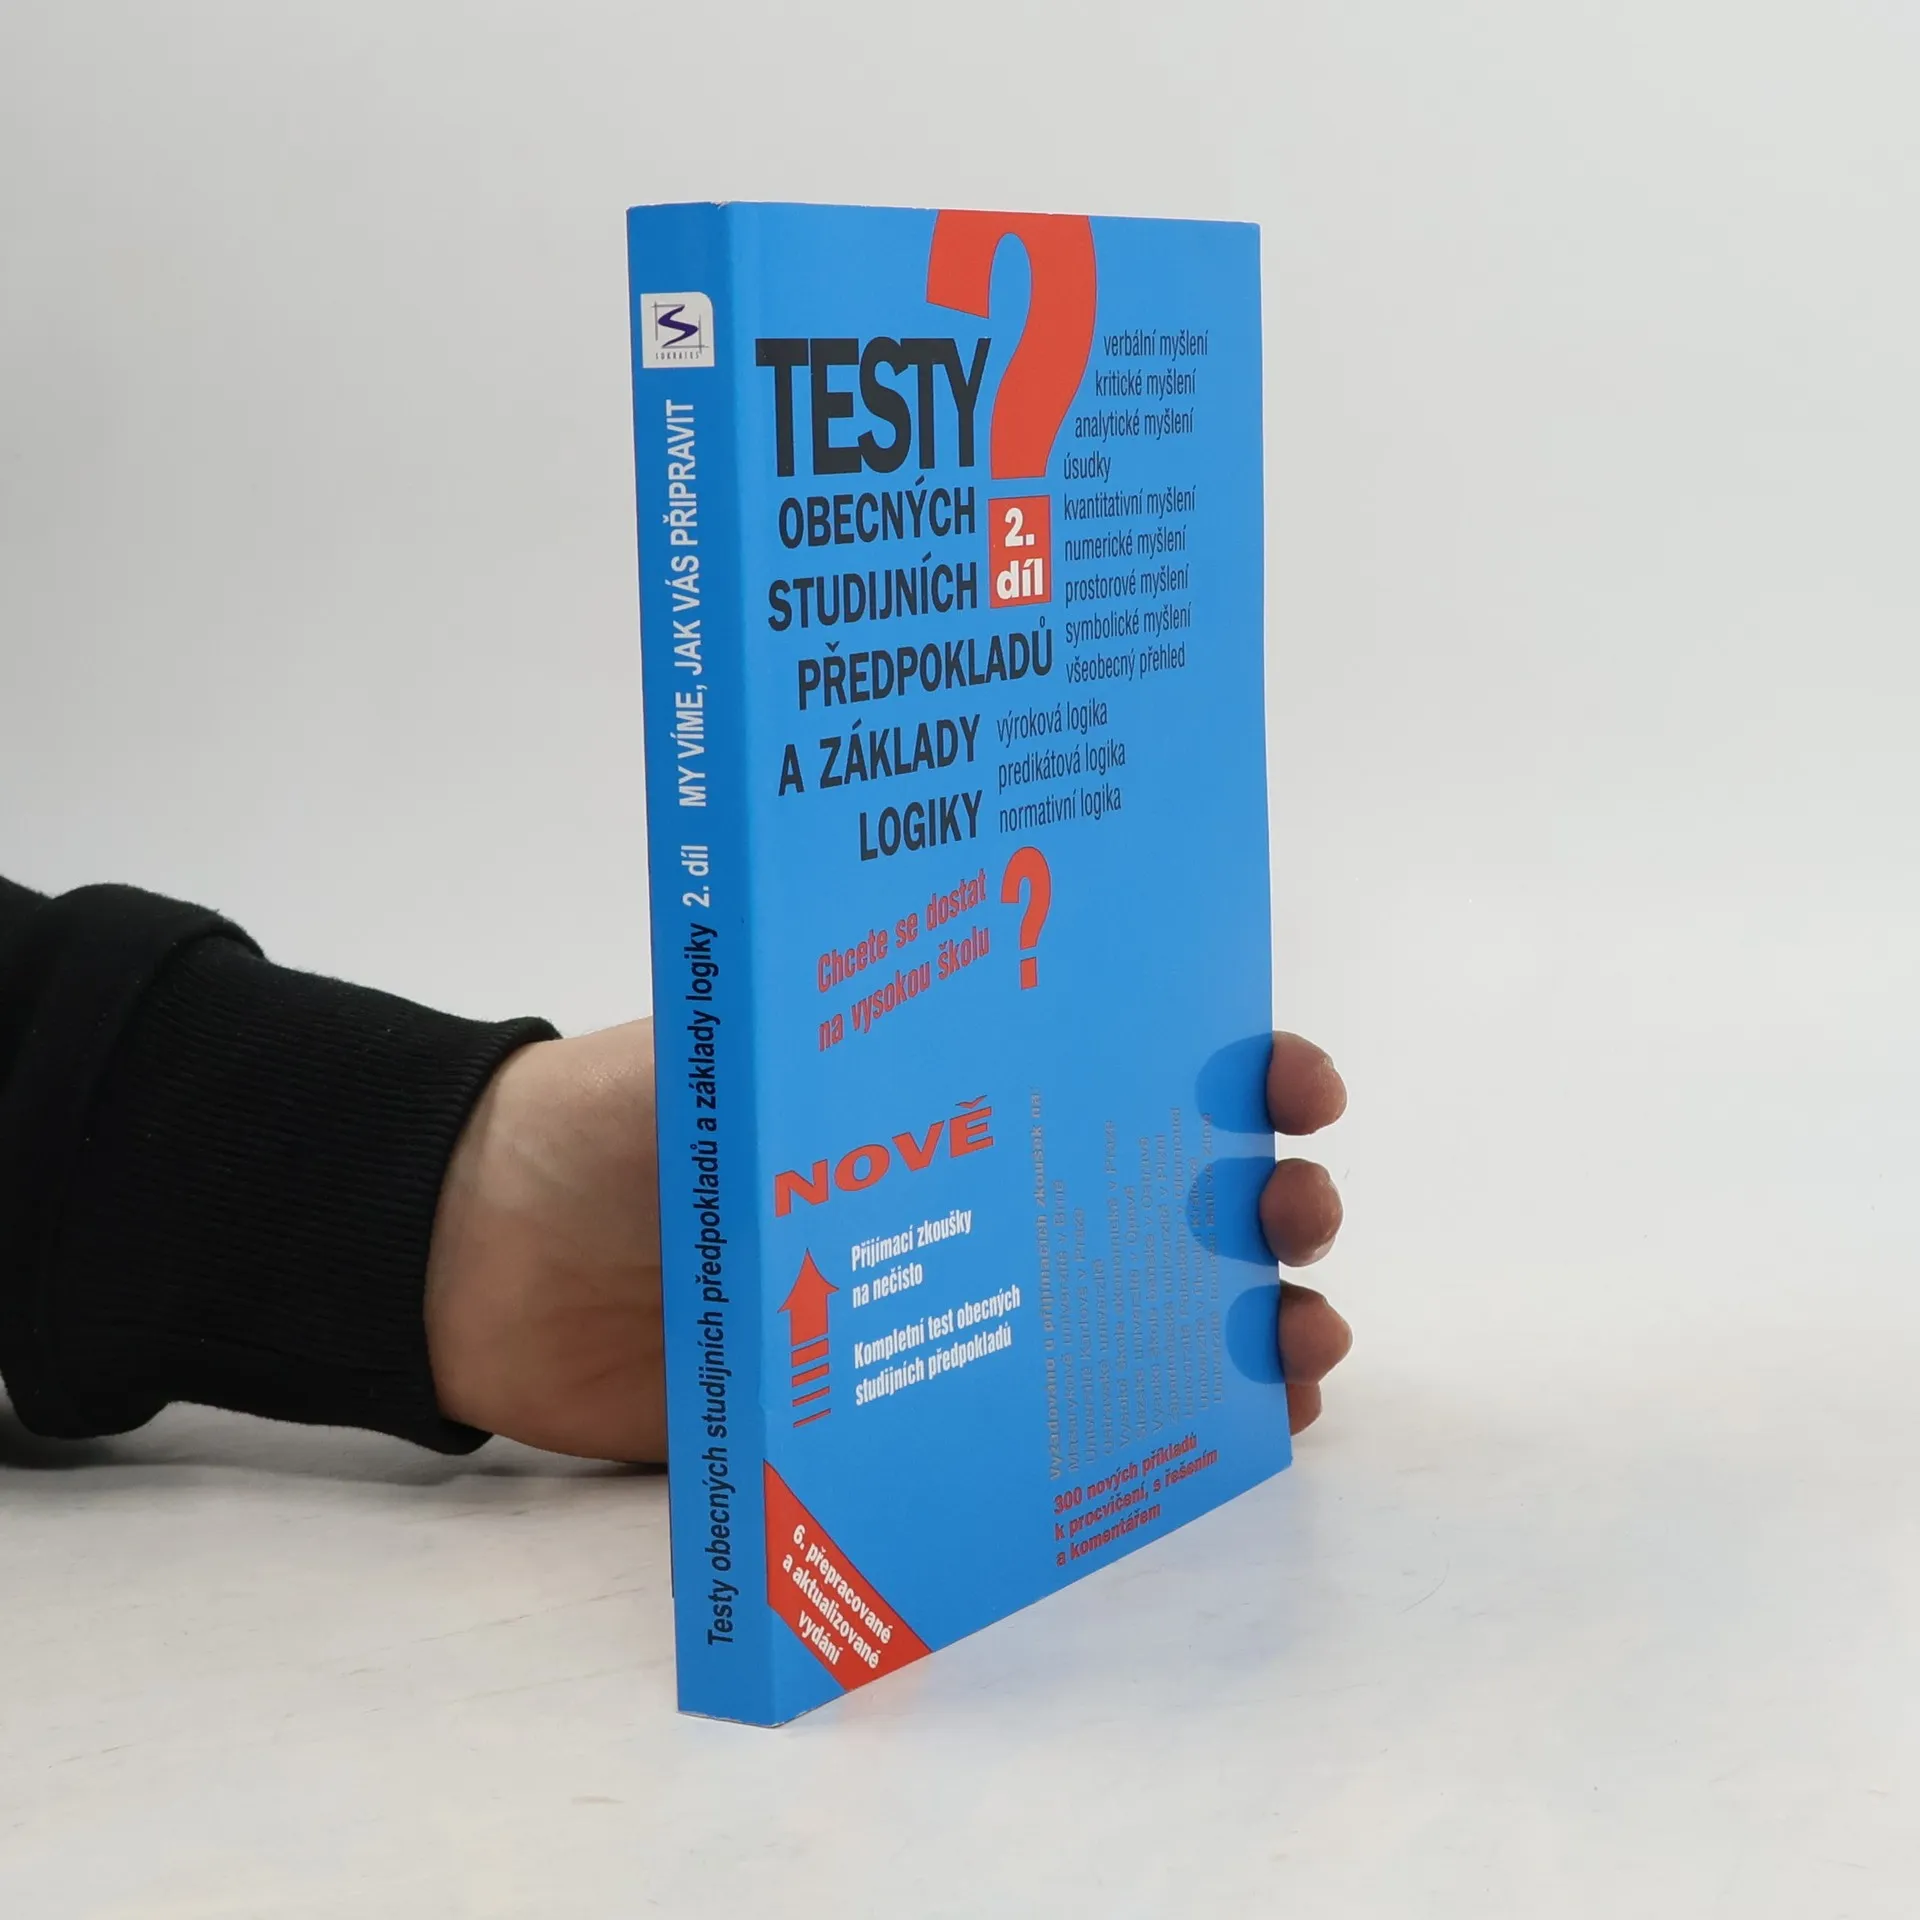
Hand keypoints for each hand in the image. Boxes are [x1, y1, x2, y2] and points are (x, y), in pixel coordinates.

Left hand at [425, 1022, 1350, 1459]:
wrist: (497, 1259)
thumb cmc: (616, 1124)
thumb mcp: (737, 1056)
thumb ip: (836, 1062)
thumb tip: (961, 1068)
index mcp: (960, 1073)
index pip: (1128, 1053)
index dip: (1234, 1061)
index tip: (1293, 1084)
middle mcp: (981, 1176)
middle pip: (1159, 1186)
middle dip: (1260, 1197)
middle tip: (1288, 1217)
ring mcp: (960, 1289)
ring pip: (1137, 1306)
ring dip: (1242, 1323)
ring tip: (1301, 1348)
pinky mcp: (919, 1393)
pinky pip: (1058, 1413)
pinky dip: (1154, 1426)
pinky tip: (1230, 1436)